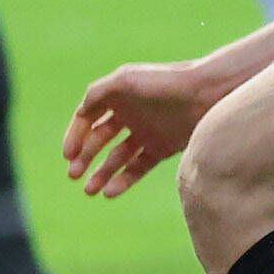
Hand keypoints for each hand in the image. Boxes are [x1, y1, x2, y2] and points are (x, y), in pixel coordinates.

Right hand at [63, 59, 227, 198]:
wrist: (205, 94)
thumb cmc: (163, 83)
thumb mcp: (124, 81)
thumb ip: (96, 94)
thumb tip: (80, 113)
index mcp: (118, 96)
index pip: (87, 118)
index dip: (75, 136)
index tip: (68, 156)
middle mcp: (130, 114)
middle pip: (99, 140)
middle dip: (84, 158)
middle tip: (73, 176)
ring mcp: (146, 132)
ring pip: (117, 158)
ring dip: (101, 174)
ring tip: (89, 191)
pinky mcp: (162, 148)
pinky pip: (138, 167)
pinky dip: (123, 180)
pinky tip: (110, 191)